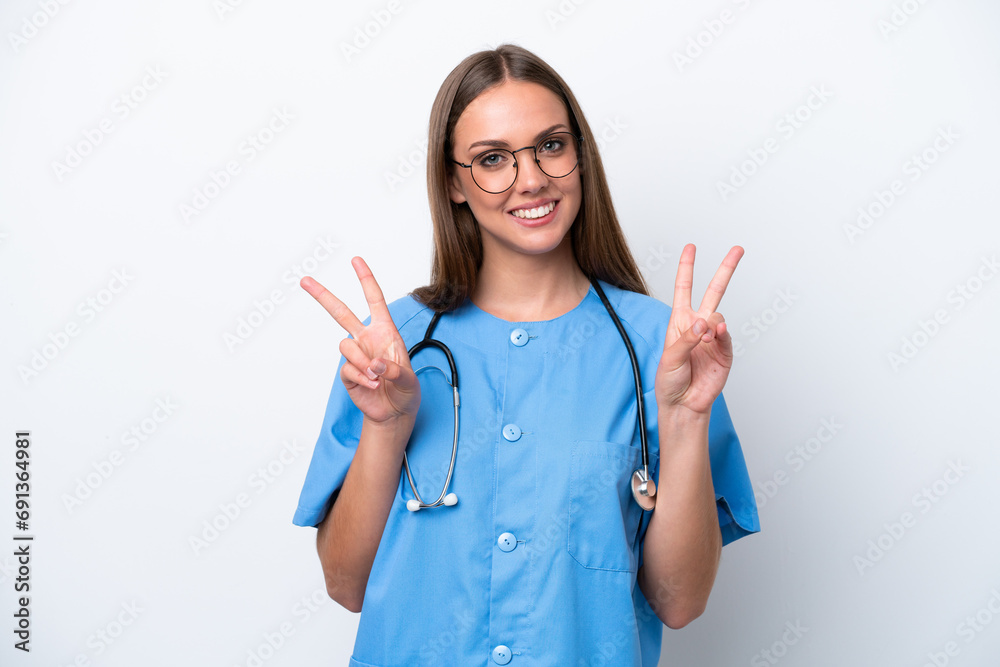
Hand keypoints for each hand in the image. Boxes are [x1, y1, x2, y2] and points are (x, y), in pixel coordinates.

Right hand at [300, 257, 419, 423]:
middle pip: (341, 313)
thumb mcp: (410, 379)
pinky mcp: (348, 373)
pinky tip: (372, 385)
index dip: (366, 280)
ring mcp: (356, 355)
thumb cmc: (406, 390)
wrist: (395, 413)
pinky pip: (347, 369)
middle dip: (323, 296)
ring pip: (345, 346)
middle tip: (304, 280)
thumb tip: (374, 364)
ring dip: (362, 361)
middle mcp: (367, 339)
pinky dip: (361, 377)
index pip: (374, 301)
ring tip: (377, 377)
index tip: (356, 260)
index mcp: (385, 331)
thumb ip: (394, 369)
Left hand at [655, 244, 743, 415]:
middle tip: (738, 250)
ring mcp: (713, 338)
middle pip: (714, 291)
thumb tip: (705, 323)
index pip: (684, 288)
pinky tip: (715, 336)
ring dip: (713, 323)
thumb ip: (686, 339)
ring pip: (720, 315)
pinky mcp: (724, 352)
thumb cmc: (670, 381)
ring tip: (705, 337)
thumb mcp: (670, 358)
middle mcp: (698, 325)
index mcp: (680, 322)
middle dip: (726, 270)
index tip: (691, 247)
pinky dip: (721, 334)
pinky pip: (726, 336)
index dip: (687, 267)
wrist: (684, 405)